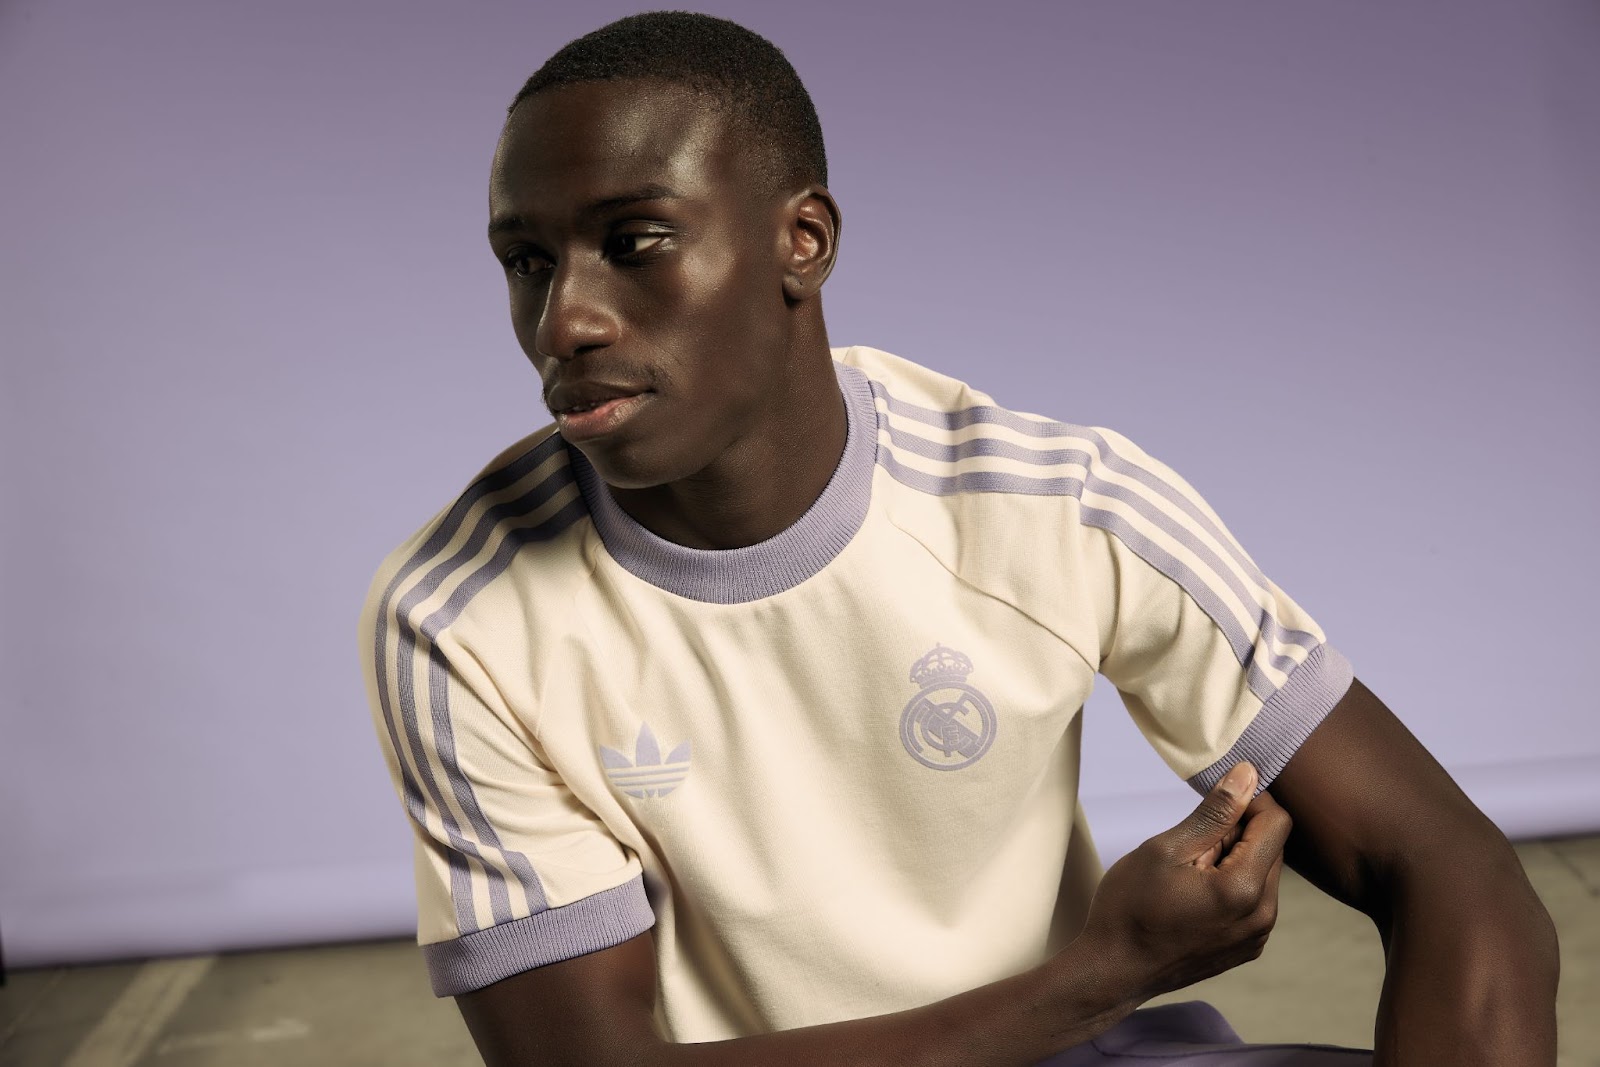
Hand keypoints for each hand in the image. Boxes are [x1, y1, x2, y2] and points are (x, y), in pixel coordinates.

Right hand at [1072, 761, 1291, 1005]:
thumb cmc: (1129, 907)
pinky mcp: (1248, 947)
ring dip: (1235, 858)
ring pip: (1263, 872)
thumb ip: (1214, 812)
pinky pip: (1254, 899)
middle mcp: (1263, 916)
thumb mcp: (1165, 849)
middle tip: (1191, 843)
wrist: (1113, 970)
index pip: (1277, 823)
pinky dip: (1232, 884)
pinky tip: (1195, 893)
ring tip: (1189, 871)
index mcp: (1243, 889)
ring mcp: (1257, 936)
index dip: (1250, 800)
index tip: (1214, 801)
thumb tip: (1247, 773)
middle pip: (1272, 848)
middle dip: (1238, 832)